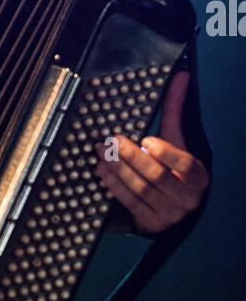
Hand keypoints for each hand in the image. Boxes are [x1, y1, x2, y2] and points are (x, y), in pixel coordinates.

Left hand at [95, 71, 208, 235]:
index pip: (186, 165)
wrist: (175, 206)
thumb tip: (181, 77)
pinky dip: (114, 186)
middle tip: (113, 142)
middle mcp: (186, 198)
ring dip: (118, 171)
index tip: (147, 140)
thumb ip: (175, 111)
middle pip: (158, 177)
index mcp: (197, 176)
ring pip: (140, 191)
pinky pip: (129, 203)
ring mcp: (169, 213)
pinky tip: (103, 171)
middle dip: (132, 158)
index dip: (167, 153)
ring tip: (102, 154)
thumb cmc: (175, 168)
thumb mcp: (177, 140)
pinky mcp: (150, 223)